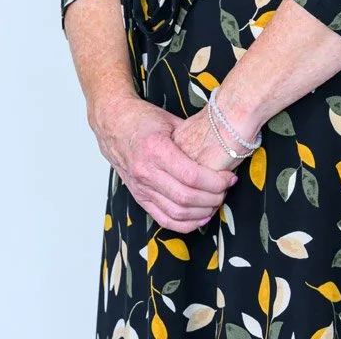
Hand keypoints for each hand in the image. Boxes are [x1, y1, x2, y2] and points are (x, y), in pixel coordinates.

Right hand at [89, 93, 236, 233]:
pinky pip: (164, 219)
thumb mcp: (170, 120)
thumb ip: (193, 137)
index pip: (192, 176)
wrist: (112, 122)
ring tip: (216, 201)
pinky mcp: (139, 196)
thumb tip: (222, 147)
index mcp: (155, 149)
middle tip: (225, 189)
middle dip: (213, 197)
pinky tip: (200, 216)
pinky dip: (185, 223)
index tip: (229, 178)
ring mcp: (140, 186)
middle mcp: (145, 170)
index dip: (216, 181)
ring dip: (202, 212)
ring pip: (177, 212)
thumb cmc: (141, 118)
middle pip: (186, 197)